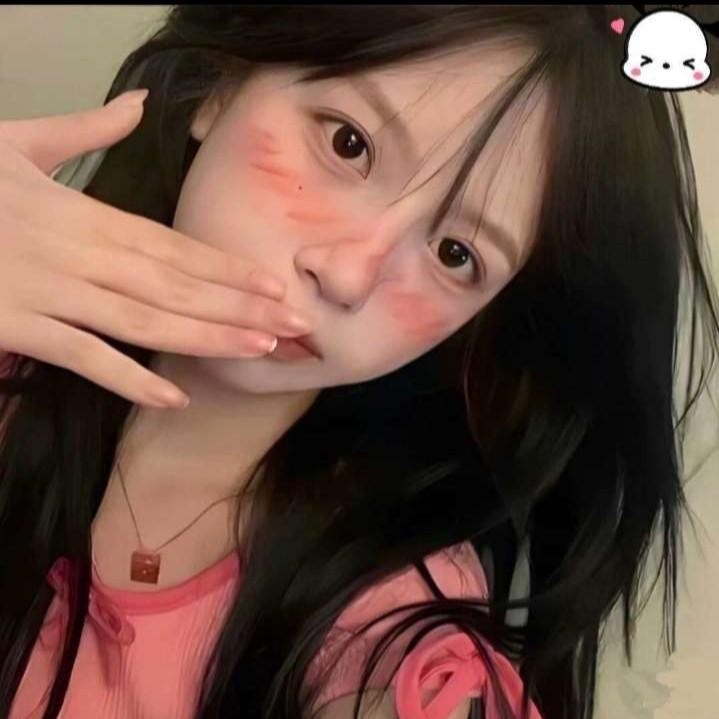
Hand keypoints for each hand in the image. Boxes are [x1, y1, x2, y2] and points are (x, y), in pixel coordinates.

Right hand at [0, 90, 314, 408]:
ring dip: (204, 337)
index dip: (225, 267)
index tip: (273, 284)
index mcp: (83, 212)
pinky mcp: (16, 326)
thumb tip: (139, 102)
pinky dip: (128, 379)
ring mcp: (49, 292)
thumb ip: (86, 129)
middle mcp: (78, 253)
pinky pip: (82, 359)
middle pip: (173, 284)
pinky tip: (174, 396)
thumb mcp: (18, 142)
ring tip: (256, 350)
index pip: (172, 244)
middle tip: (291, 325)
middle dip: (237, 306)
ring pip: (142, 320)